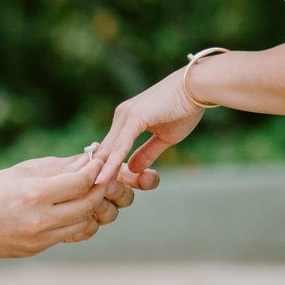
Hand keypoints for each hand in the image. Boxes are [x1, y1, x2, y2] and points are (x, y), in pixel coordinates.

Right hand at [0, 155, 157, 259]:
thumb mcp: (21, 172)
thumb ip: (57, 168)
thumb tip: (88, 160)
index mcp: (33, 194)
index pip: (81, 182)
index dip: (96, 169)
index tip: (99, 160)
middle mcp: (38, 220)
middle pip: (88, 204)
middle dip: (100, 189)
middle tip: (102, 176)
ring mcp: (38, 239)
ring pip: (84, 224)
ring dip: (91, 208)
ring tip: (88, 194)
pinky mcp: (36, 249)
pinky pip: (67, 235)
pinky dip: (75, 221)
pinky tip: (71, 209)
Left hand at [85, 70, 203, 187]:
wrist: (197, 88)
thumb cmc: (184, 109)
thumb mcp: (165, 138)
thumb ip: (147, 152)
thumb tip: (134, 169)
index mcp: (127, 120)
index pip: (110, 148)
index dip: (104, 168)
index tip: (96, 188)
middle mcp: (121, 116)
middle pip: (104, 150)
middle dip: (96, 173)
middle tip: (86, 196)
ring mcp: (126, 116)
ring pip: (109, 149)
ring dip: (99, 171)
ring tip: (88, 192)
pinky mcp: (134, 117)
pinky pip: (120, 145)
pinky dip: (111, 163)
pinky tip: (103, 178)